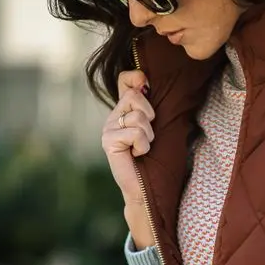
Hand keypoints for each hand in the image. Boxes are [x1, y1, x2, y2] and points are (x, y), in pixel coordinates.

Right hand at [101, 69, 154, 204]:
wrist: (145, 187)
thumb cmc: (155, 159)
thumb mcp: (157, 127)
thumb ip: (150, 105)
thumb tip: (145, 78)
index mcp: (124, 111)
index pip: (125, 80)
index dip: (136, 77)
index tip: (146, 86)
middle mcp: (113, 117)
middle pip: (134, 96)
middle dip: (149, 116)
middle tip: (147, 135)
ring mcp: (108, 129)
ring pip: (138, 116)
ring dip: (148, 135)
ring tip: (142, 148)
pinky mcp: (108, 141)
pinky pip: (136, 133)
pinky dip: (143, 146)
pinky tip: (136, 154)